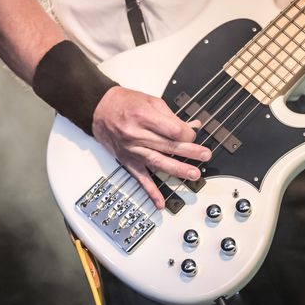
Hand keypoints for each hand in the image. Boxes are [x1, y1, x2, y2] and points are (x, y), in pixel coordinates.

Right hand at [92, 86, 211, 208]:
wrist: (99, 109)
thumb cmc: (124, 103)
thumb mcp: (150, 102)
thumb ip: (172, 116)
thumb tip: (192, 126)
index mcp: (144, 116)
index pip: (173, 130)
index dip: (187, 134)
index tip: (193, 134)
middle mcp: (137, 134)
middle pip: (168, 146)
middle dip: (190, 152)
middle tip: (205, 155)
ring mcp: (132, 150)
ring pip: (158, 163)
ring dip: (178, 170)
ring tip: (193, 174)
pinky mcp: (128, 161)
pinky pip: (140, 178)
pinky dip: (150, 192)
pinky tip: (160, 202)